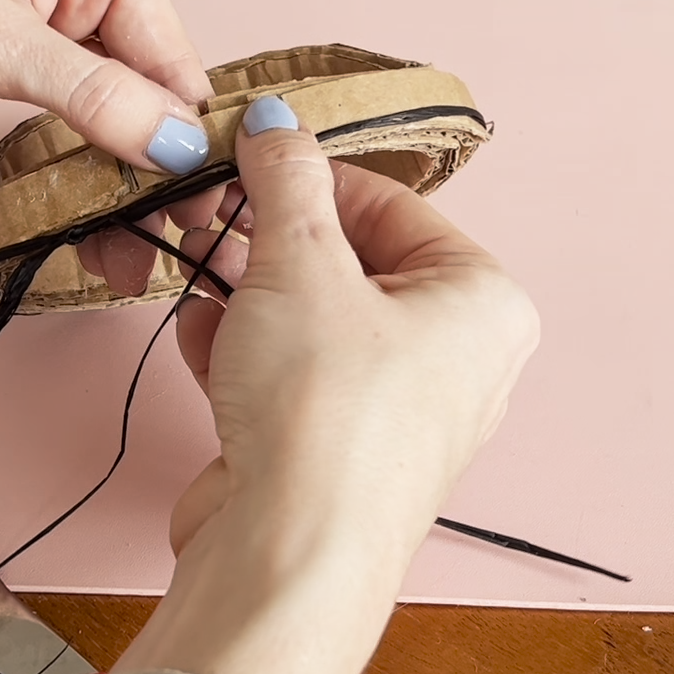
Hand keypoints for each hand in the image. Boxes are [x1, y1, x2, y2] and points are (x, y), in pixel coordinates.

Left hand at [0, 0, 215, 291]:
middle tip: (158, 241)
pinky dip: (73, 155)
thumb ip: (92, 95)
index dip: (185, 134)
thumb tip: (174, 141)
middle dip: (150, 163)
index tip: (199, 206)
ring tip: (124, 242)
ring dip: (113, 168)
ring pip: (105, 103)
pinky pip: (61, 107)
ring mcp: (38, 11)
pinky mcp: (1, 47)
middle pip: (144, 82)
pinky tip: (86, 202)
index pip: (169, 51)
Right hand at [167, 95, 539, 558]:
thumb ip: (285, 179)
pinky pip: (288, 373)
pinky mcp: (332, 450)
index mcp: (482, 301)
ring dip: (243, 290)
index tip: (247, 157)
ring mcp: (393, 410)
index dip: (310, 176)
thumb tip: (274, 121)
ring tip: (191, 264)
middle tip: (207, 211)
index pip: (392, 205)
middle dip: (267, 237)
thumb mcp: (300, 261)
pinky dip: (240, 348)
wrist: (287, 552)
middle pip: (349, 262)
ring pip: (310, 319)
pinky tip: (201, 335)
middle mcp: (454, 357)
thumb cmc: (326, 413)